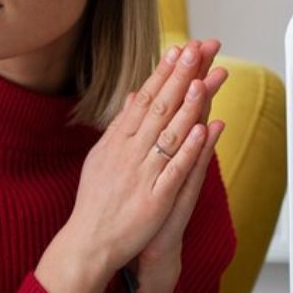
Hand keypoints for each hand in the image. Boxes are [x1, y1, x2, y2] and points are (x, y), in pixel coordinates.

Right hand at [35, 39, 225, 292]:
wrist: (88, 242)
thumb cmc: (97, 201)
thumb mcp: (103, 156)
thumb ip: (122, 125)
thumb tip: (136, 96)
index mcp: (118, 141)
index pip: (146, 99)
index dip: (165, 73)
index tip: (181, 49)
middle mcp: (129, 152)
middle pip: (159, 108)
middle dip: (180, 76)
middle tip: (199, 49)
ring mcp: (143, 174)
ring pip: (168, 133)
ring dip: (187, 105)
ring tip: (204, 79)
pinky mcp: (155, 198)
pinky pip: (174, 169)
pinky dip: (189, 149)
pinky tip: (202, 129)